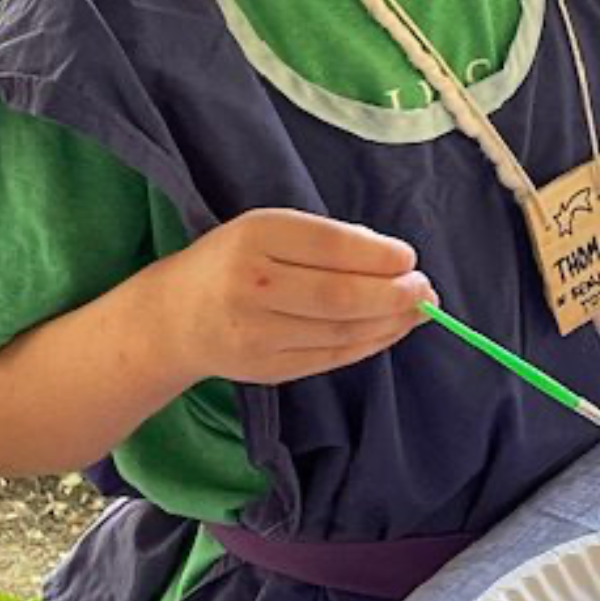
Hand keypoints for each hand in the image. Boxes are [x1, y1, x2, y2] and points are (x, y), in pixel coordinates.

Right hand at [156, 209, 436, 386]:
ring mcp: (256, 333)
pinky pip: (331, 357)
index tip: (408, 258)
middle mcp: (251, 286)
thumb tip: (395, 259)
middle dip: (393, 294)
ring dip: (390, 322)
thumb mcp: (270, 231)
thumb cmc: (235, 261)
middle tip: (425, 289)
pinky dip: (370, 344)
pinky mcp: (265, 369)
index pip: (329, 246)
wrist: (174, 316)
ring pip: (341, 331)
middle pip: (339, 296)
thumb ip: (328, 240)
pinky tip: (392, 330)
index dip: (377, 256)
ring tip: (418, 309)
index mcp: (254, 237)